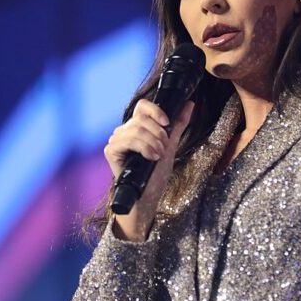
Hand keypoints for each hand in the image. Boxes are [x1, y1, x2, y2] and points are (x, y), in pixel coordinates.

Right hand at [104, 99, 193, 239]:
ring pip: (136, 129)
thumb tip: (190, 104)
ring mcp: (116, 140)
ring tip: (159, 156)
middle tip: (164, 149)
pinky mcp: (111, 151)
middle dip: (158, 134)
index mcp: (137, 127)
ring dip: (153, 143)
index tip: (167, 123)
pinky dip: (143, 148)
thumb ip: (178, 124)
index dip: (155, 111)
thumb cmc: (156, 174)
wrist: (148, 196)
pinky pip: (127, 140)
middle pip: (141, 118)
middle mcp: (124, 131)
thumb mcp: (170, 145)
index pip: (142, 106)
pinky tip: (150, 158)